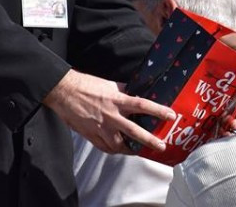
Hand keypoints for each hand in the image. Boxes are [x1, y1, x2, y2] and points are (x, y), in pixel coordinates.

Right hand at [44, 69, 174, 153]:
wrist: (64, 92)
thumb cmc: (86, 85)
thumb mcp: (109, 84)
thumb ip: (124, 91)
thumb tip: (137, 92)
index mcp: (117, 100)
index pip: (142, 105)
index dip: (158, 110)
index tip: (171, 115)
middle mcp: (111, 116)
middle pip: (134, 132)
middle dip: (149, 141)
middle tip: (161, 146)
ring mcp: (100, 128)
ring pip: (119, 145)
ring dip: (130, 150)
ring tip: (138, 151)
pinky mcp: (90, 135)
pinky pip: (105, 148)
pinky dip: (113, 150)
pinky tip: (119, 149)